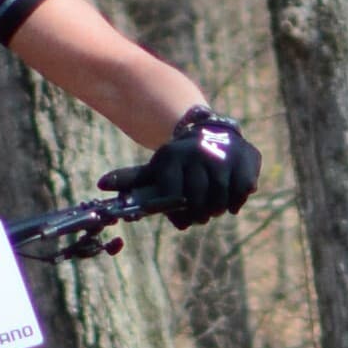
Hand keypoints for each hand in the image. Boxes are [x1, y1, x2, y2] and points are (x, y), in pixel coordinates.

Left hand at [115, 107, 259, 230]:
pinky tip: (231, 193)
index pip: (175, 201)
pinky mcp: (247, 157)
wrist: (211, 132)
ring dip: (218, 208)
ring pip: (221, 200)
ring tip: (214, 202)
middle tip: (201, 212)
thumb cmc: (178, 161)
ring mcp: (224, 155)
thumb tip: (101, 184)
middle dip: (200, 214)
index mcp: (170, 158)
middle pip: (199, 203)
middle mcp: (197, 153)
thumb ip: (130, 179)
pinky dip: (237, 200)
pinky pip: (243, 191)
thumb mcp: (154, 168)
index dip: (180, 214)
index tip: (182, 213)